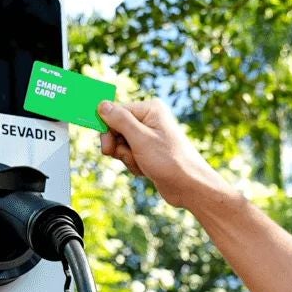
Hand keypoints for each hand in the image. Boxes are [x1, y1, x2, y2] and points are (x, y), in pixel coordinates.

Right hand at [95, 99, 233, 212]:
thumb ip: (120, 120)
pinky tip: (145, 170)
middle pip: (116, 128)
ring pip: (121, 144)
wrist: (189, 186)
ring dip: (126, 157)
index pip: (116, 111)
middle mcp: (149, 120)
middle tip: (123, 156)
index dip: (108, 129)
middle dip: (117, 145)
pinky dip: (133, 164)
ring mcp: (149, 136)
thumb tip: (102, 105)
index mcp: (149, 109)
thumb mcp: (140, 139)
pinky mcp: (149, 152)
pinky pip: (129, 155)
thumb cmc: (170, 161)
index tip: (106, 147)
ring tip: (141, 163)